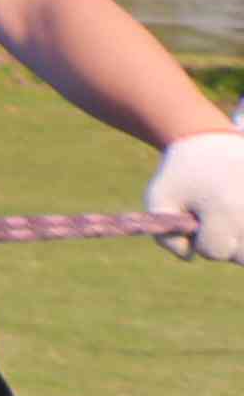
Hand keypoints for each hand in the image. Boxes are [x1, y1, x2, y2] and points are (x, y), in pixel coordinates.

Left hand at [149, 129, 243, 264]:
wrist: (210, 139)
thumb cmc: (182, 173)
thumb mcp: (159, 198)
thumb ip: (165, 236)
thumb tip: (189, 256)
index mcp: (223, 207)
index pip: (214, 250)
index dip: (200, 239)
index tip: (197, 216)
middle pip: (242, 256)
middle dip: (226, 243)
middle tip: (218, 217)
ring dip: (241, 238)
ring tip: (231, 214)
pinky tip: (238, 214)